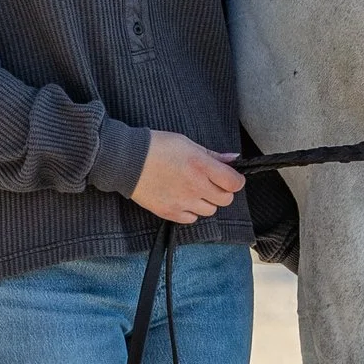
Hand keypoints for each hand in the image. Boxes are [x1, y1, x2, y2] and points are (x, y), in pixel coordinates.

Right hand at [128, 132, 244, 223]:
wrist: (127, 161)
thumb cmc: (157, 147)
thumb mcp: (187, 143)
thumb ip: (212, 154)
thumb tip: (233, 158)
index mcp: (202, 166)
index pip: (234, 183)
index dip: (236, 180)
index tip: (230, 177)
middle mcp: (196, 187)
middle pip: (225, 199)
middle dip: (222, 191)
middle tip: (211, 182)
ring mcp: (183, 202)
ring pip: (209, 211)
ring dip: (206, 202)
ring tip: (194, 190)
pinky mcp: (169, 213)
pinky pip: (191, 219)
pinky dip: (191, 212)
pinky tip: (182, 199)